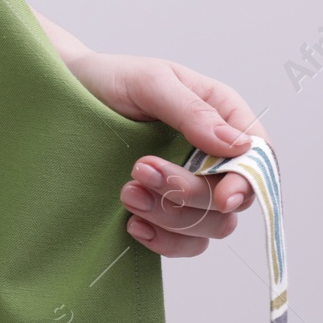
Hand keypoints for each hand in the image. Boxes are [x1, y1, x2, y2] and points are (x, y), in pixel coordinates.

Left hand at [64, 52, 266, 258]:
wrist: (63, 94)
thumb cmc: (110, 79)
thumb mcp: (149, 81)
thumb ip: (191, 110)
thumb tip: (235, 145)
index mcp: (222, 116)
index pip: (259, 157)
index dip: (248, 182)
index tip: (221, 196)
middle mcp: (214, 155)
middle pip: (231, 199)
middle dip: (187, 193)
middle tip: (140, 170)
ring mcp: (189, 186)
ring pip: (209, 226)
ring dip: (170, 217)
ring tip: (127, 192)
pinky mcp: (163, 209)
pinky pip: (183, 244)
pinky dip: (163, 241)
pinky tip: (133, 224)